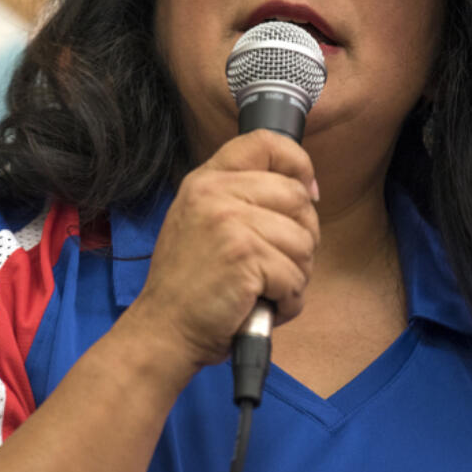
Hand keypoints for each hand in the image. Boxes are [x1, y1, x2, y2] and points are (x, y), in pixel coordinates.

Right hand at [126, 129, 319, 369]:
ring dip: (295, 275)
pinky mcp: (245, 256)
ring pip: (304, 241)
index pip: (265, 143)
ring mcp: (230, 222)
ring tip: (263, 289)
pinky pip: (296, 276)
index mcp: (206, 181)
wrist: (164, 328)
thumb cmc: (190, 284)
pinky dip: (288, 301)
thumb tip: (305, 191)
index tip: (306, 192)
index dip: (298, 164)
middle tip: (276, 264)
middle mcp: (215, 193)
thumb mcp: (201, 221)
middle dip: (302, 237)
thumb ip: (241, 198)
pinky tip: (262, 305)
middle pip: (297, 196)